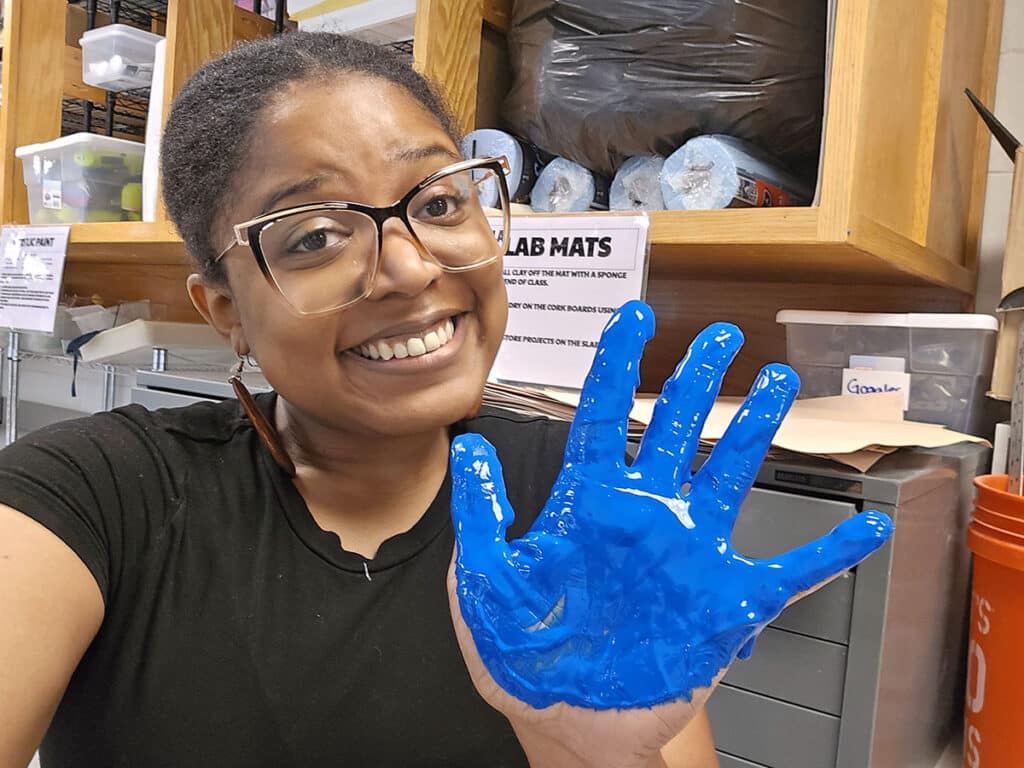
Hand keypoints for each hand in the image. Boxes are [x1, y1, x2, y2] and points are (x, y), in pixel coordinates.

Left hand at [447, 301, 893, 766]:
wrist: (572, 726)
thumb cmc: (525, 659)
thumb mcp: (486, 585)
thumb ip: (482, 517)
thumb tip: (468, 451)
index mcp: (587, 504)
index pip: (603, 415)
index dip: (616, 362)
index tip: (632, 317)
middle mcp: (644, 516)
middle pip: (675, 427)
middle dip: (695, 378)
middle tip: (718, 336)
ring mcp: (690, 554)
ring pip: (731, 474)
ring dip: (757, 429)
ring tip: (780, 383)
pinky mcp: (727, 602)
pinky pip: (789, 572)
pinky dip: (830, 554)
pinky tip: (868, 530)